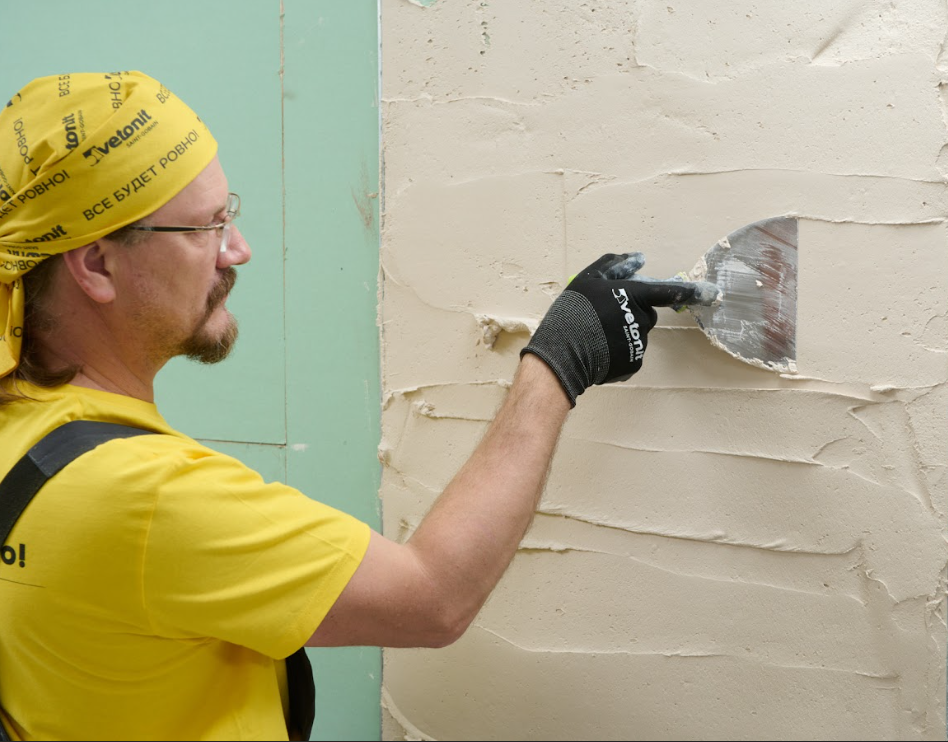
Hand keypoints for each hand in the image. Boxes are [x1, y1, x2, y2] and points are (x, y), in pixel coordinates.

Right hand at [520, 252, 718, 405]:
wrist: (563, 352)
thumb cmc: (574, 310)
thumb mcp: (588, 278)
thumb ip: (614, 265)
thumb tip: (636, 257)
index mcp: (634, 295)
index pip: (668, 291)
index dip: (691, 291)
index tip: (711, 292)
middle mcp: (641, 318)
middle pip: (647, 313)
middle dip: (632, 312)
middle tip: (605, 317)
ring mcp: (639, 342)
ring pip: (638, 334)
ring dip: (623, 332)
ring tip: (597, 335)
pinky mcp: (634, 363)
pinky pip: (631, 354)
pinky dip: (618, 352)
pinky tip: (600, 350)